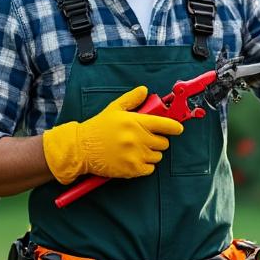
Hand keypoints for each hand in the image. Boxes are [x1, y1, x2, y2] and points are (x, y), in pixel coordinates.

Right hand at [41, 86, 183, 183]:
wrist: (82, 148)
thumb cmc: (98, 128)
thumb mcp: (114, 108)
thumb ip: (132, 99)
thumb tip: (144, 90)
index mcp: (136, 122)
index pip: (166, 125)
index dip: (174, 126)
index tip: (177, 128)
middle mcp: (138, 138)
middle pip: (164, 142)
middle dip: (158, 140)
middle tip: (146, 138)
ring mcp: (135, 155)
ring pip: (158, 156)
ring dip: (151, 153)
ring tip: (138, 149)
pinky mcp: (131, 169)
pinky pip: (150, 169)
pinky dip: (145, 166)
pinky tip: (135, 159)